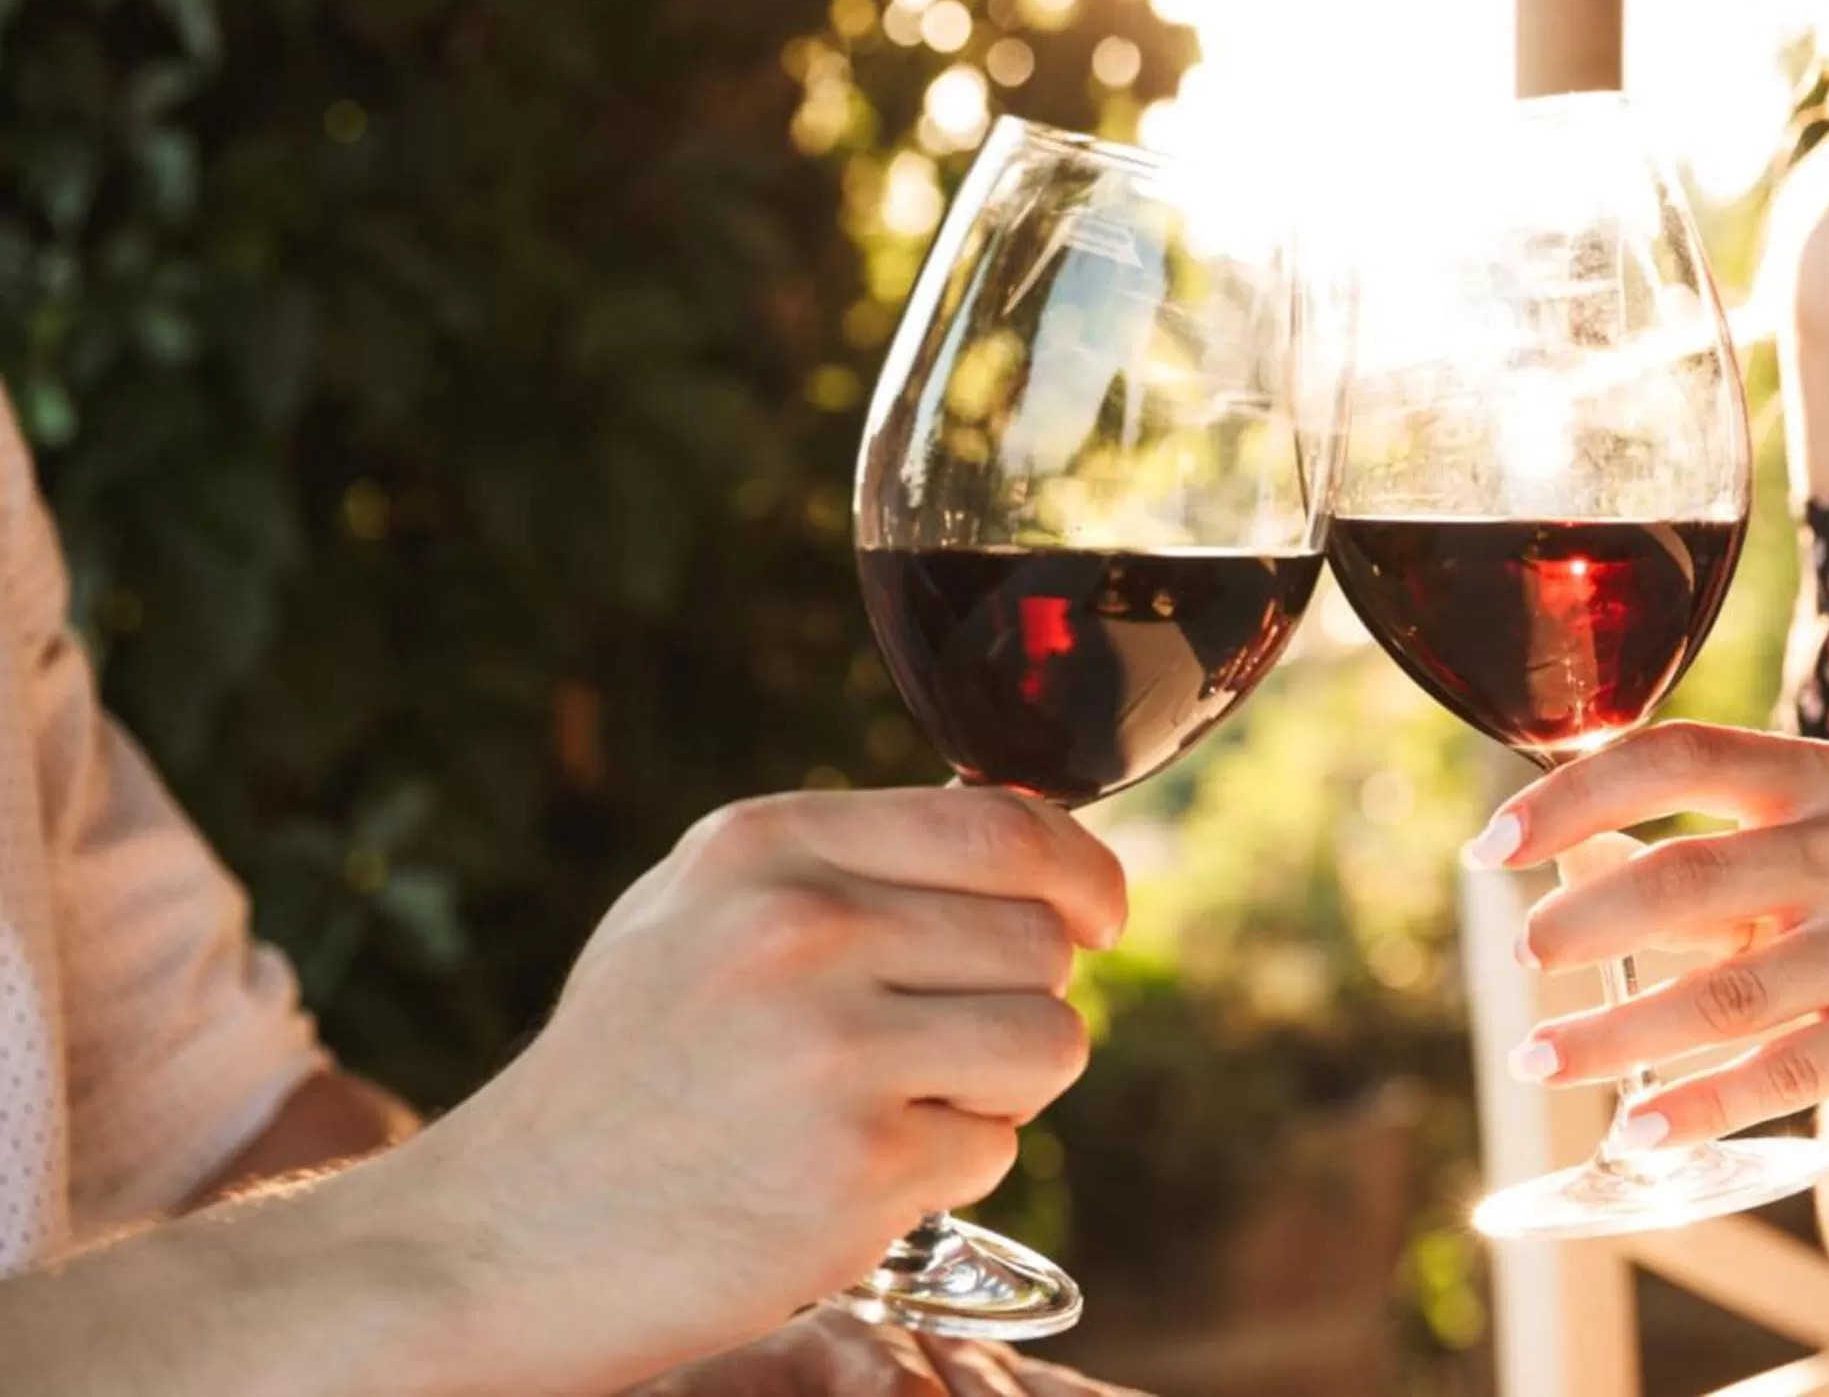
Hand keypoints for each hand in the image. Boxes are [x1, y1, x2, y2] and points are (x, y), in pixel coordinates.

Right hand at [385, 787, 1126, 1389]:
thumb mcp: (703, 913)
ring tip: (889, 1105)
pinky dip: (947, 1168)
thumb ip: (851, 863)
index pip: (1004, 822)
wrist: (506, 1236)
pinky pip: (997, 1147)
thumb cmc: (629, 1070)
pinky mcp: (862, 1167)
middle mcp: (802, 930)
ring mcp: (833, 1050)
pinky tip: (846, 1172)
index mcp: (767, 848)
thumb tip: (1032, 835)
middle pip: (1044, 939)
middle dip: (1020, 996)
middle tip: (934, 1043)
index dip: (1080, 872)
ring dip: (1000, 1086)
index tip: (1094, 912)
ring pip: (1049, 1040)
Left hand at [1488, 724, 1828, 1145]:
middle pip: (1693, 878)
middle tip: (1521, 957)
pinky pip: (1786, 1073)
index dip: (1575, 797)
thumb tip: (1553, 849)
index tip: (1493, 847)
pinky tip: (1636, 1128)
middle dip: (1586, 922)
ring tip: (1536, 1059)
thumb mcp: (1785, 875)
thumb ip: (1681, 861)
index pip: (1682, 756)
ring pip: (1728, 994)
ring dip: (1615, 1033)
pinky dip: (1699, 1105)